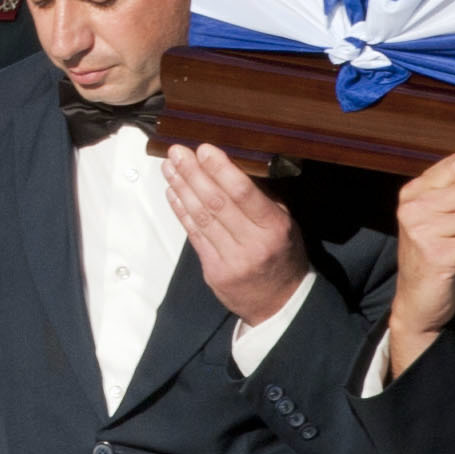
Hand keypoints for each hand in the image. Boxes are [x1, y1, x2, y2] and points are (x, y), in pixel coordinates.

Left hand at [166, 142, 306, 325]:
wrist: (281, 304)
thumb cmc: (283, 254)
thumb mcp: (285, 223)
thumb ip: (260, 199)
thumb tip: (228, 167)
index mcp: (275, 227)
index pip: (244, 193)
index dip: (220, 169)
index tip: (203, 149)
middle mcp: (253, 244)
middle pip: (216, 203)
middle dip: (193, 174)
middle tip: (177, 152)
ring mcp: (231, 260)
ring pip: (201, 218)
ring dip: (182, 189)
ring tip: (169, 168)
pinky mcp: (213, 272)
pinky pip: (193, 236)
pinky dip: (181, 211)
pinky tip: (173, 192)